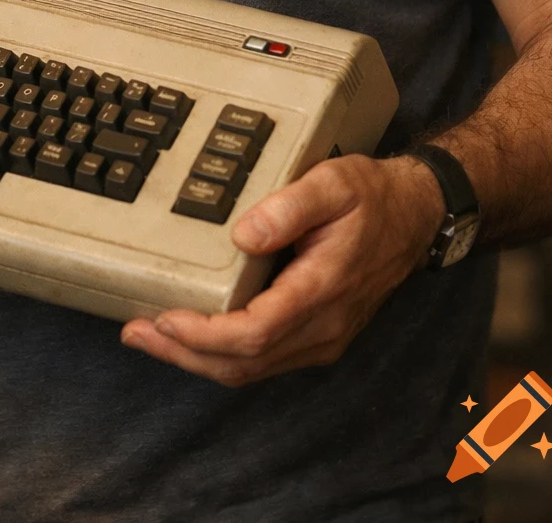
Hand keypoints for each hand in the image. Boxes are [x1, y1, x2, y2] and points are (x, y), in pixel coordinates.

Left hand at [121, 153, 444, 385]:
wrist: (416, 215)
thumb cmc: (372, 196)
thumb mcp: (334, 183)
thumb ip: (289, 206)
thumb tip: (243, 235)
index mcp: (323, 290)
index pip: (255, 333)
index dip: (204, 335)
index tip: (164, 317)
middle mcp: (322, 327)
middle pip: (244, 363)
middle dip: (184, 354)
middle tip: (135, 332)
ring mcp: (320, 337)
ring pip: (250, 368)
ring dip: (196, 359)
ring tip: (150, 334)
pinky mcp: (315, 334)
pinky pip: (262, 358)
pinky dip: (221, 353)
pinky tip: (192, 333)